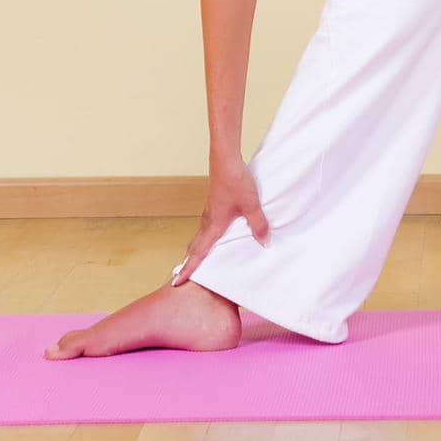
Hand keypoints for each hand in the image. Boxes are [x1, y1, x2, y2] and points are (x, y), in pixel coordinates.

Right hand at [170, 156, 270, 285]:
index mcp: (214, 225)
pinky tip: (216, 230)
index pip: (198, 253)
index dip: (188, 269)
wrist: (226, 158)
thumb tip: (264, 243)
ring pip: (201, 233)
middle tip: (184, 274)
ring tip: (199, 256)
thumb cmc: (235, 181)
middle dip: (190, 260)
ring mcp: (210, 209)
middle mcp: (208, 219)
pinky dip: (206, 233)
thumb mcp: (251, 205)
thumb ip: (258, 225)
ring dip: (198, 246)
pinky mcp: (214, 201)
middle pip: (196, 245)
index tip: (176, 282)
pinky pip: (207, 223)